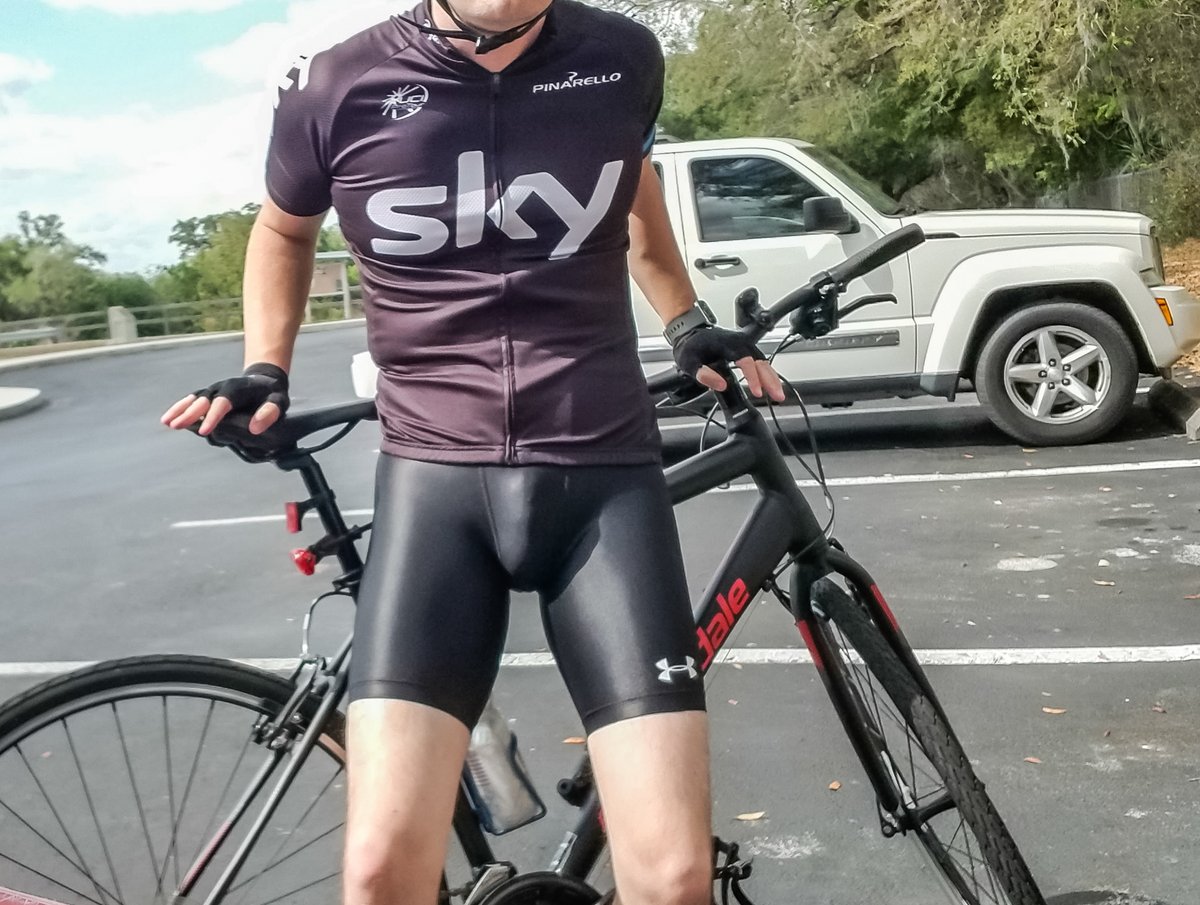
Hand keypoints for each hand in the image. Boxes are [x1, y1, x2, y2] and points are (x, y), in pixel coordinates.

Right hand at [161, 362, 289, 435]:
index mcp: (238, 390)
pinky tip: (169, 419)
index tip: (206, 430)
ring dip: (180, 410)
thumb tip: (254, 428)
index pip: (223, 403)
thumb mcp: (278, 402)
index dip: (214, 416)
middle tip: (177, 426)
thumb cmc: (271, 393)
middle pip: (203, 400)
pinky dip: (180, 408)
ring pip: (194, 400)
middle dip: (190, 414)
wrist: (264, 379)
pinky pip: (191, 401)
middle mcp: (222, 388)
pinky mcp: (209, 395)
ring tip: (167, 422)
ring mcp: (213, 391)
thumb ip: (269, 414)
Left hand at [670, 325, 785, 402]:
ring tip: (778, 394)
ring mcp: (744, 345)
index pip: (745, 360)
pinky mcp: (745, 349)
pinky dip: (767, 374)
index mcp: (727, 344)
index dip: (753, 377)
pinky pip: (760, 361)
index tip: (757, 392)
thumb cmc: (690, 347)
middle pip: (760, 360)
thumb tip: (722, 385)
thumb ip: (704, 374)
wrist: (689, 333)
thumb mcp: (689, 362)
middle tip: (778, 396)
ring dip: (771, 378)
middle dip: (770, 379)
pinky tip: (771, 385)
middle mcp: (739, 342)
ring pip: (763, 361)